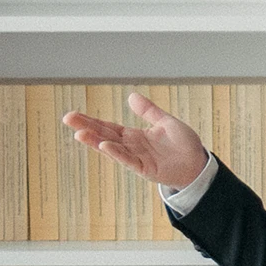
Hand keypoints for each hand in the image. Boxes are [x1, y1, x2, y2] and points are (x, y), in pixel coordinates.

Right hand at [62, 92, 211, 191]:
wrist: (198, 163)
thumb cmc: (183, 145)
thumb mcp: (165, 122)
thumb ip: (148, 111)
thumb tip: (131, 96)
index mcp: (134, 136)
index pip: (107, 126)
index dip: (91, 121)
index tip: (72, 115)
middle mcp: (131, 147)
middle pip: (104, 135)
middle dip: (86, 128)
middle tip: (67, 119)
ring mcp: (137, 159)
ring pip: (112, 149)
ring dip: (96, 142)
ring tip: (80, 134)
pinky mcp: (146, 169)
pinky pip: (128, 161)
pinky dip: (116, 153)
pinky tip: (104, 146)